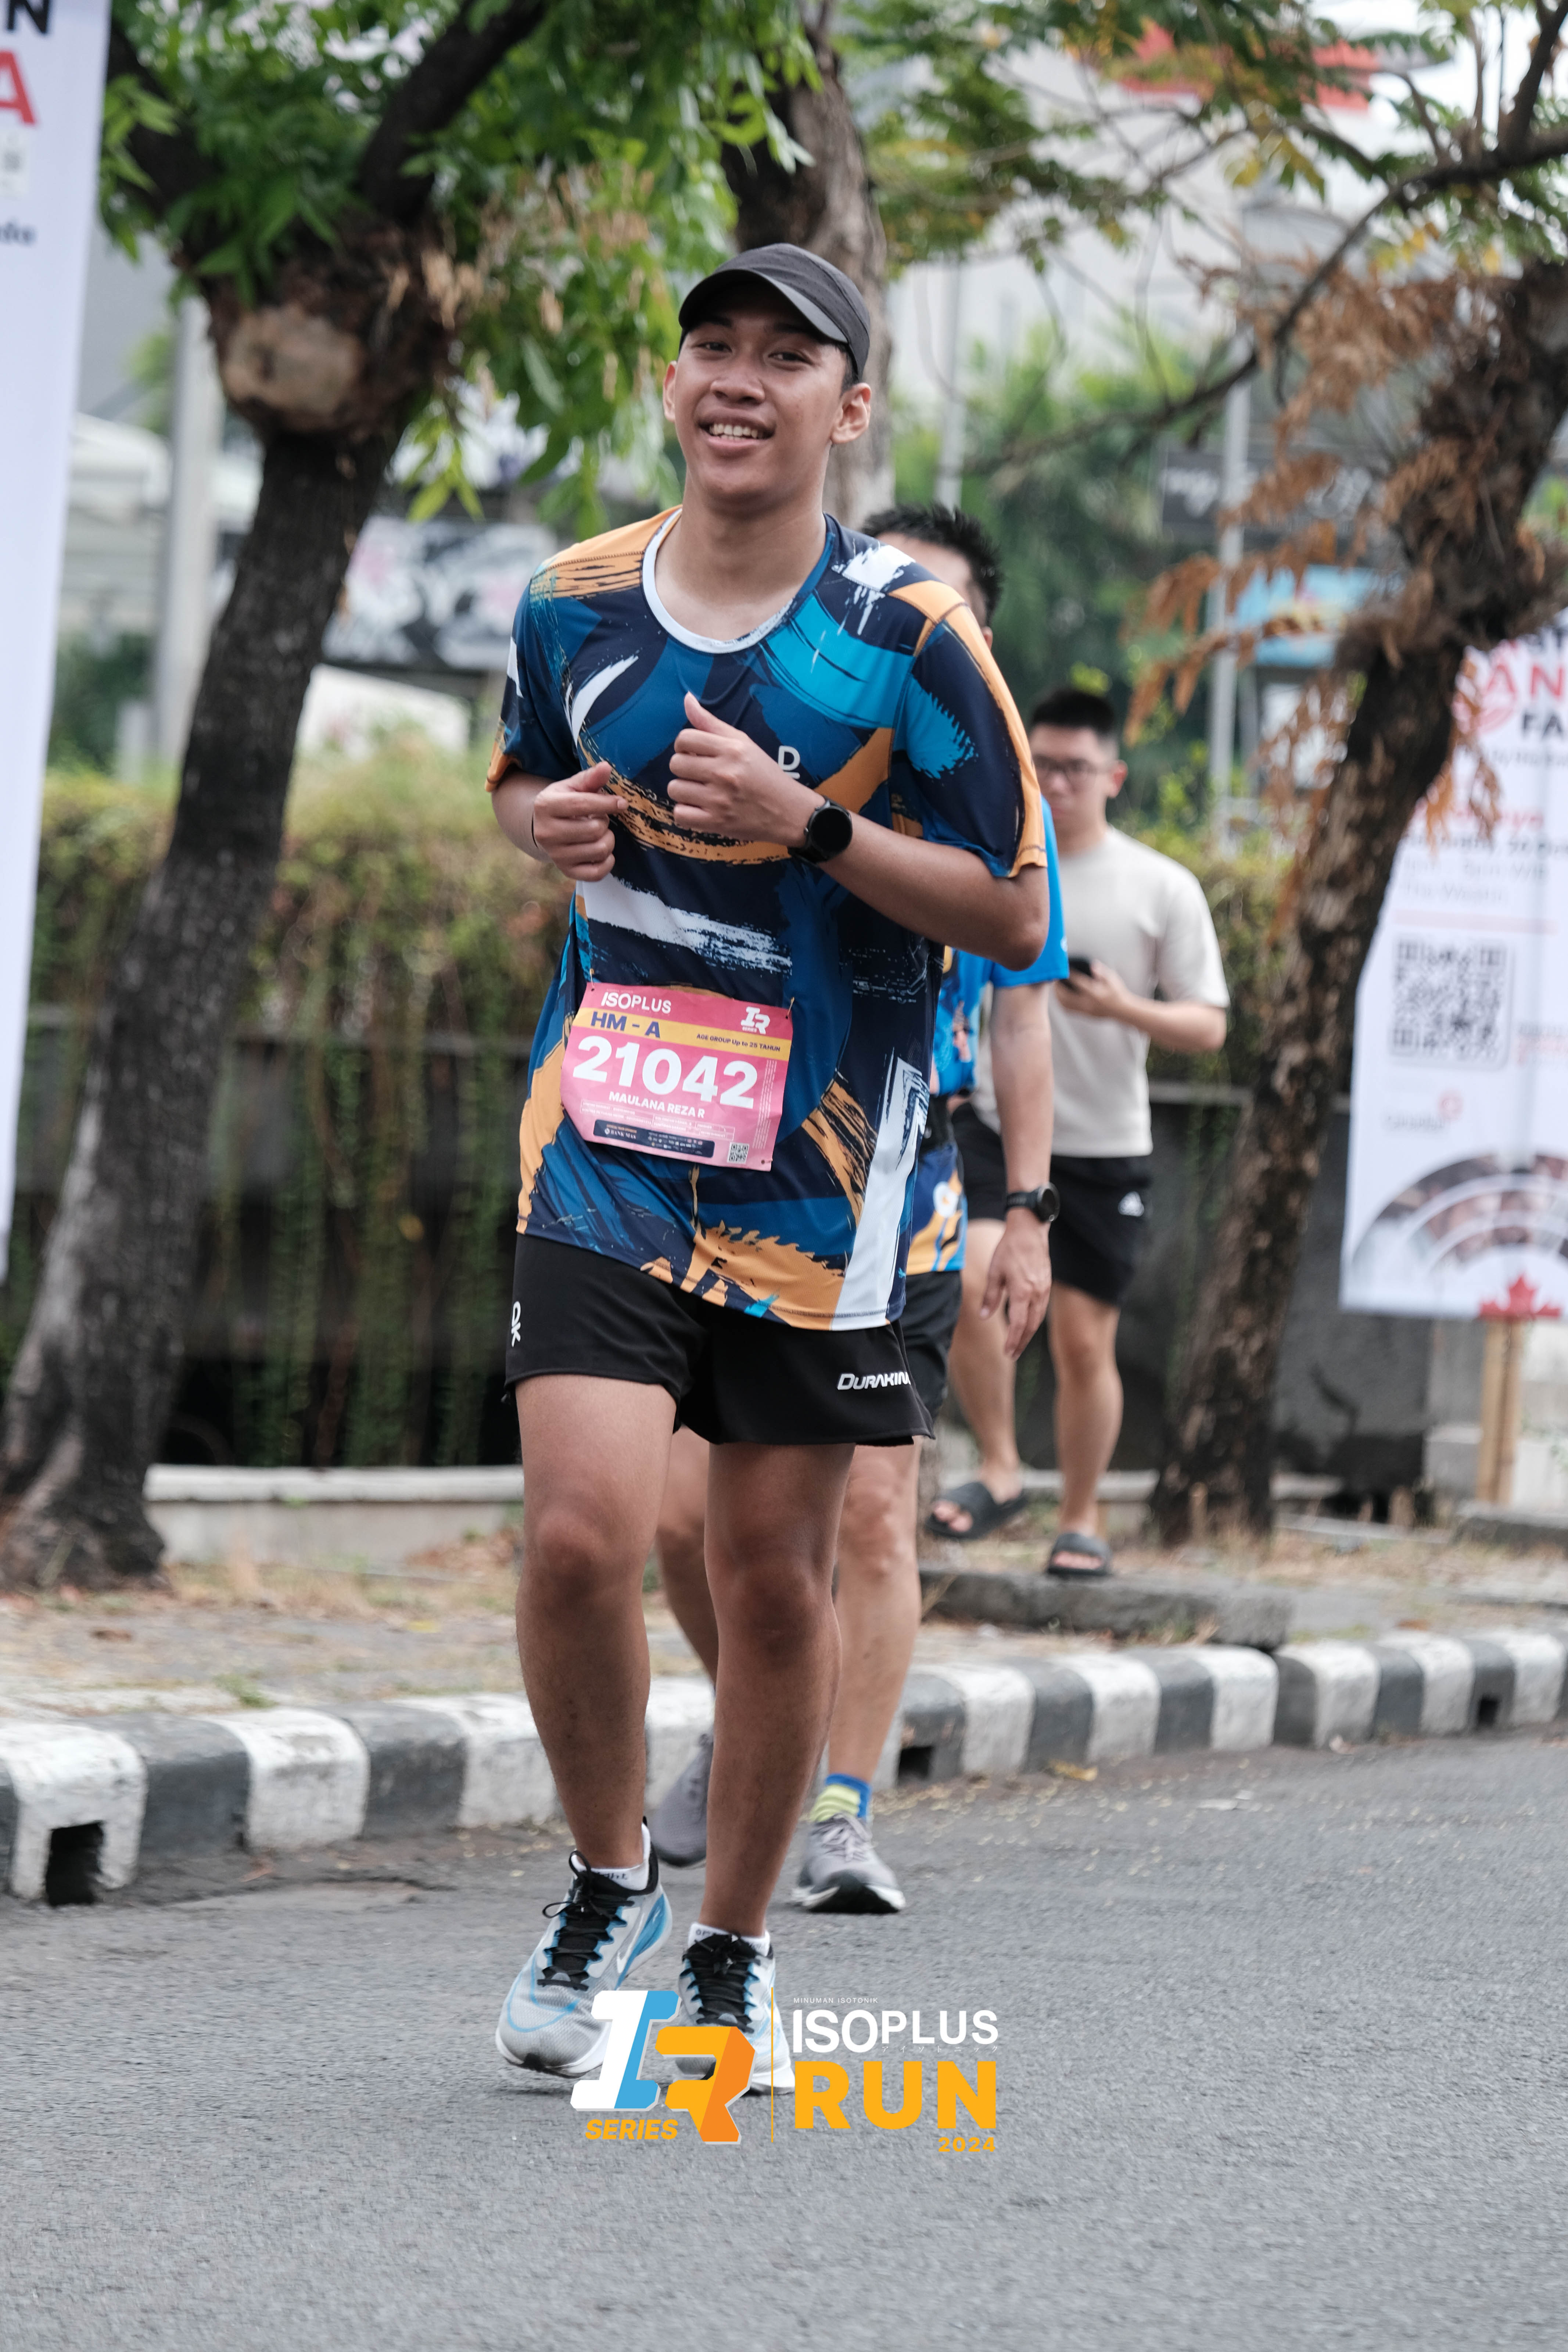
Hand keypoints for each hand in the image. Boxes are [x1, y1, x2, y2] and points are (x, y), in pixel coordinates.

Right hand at [531, 762, 623, 882]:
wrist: (545, 828)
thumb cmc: (564, 803)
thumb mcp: (572, 787)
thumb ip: (590, 778)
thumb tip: (606, 767)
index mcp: (546, 806)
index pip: (582, 805)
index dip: (607, 803)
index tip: (621, 803)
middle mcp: (546, 833)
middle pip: (594, 829)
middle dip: (605, 822)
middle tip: (600, 819)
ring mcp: (556, 855)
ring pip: (599, 850)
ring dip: (608, 840)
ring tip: (600, 833)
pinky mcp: (566, 871)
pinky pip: (598, 872)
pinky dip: (607, 862)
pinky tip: (603, 852)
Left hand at [668, 693, 821, 843]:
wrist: (788, 812)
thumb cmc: (765, 775)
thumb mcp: (743, 743)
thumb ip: (711, 723)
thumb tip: (686, 698)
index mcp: (732, 750)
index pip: (684, 739)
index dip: (685, 746)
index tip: (696, 754)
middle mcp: (724, 773)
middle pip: (676, 764)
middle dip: (684, 768)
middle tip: (700, 774)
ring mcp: (719, 800)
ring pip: (674, 789)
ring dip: (684, 791)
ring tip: (700, 792)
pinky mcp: (716, 823)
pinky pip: (680, 815)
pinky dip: (686, 813)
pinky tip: (699, 809)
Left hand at [979, 1213, 1052, 1359]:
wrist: (1029, 1231)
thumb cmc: (1009, 1249)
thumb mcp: (995, 1272)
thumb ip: (990, 1296)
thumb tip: (984, 1316)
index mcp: (1022, 1291)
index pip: (1019, 1324)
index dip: (1013, 1340)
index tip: (1007, 1353)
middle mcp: (1036, 1293)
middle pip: (1031, 1326)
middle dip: (1022, 1342)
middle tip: (1012, 1354)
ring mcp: (1044, 1289)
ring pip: (1038, 1318)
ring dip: (1029, 1333)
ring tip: (1019, 1343)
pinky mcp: (1047, 1285)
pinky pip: (1041, 1308)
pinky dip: (1034, 1320)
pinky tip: (1027, 1324)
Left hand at [1057, 959, 1139, 1024]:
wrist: (1122, 1010)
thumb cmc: (1118, 992)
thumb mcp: (1113, 979)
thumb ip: (1102, 972)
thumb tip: (1092, 964)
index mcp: (1095, 993)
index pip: (1078, 982)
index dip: (1069, 975)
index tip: (1063, 968)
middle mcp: (1088, 1003)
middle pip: (1066, 996)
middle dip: (1059, 987)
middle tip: (1056, 978)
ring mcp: (1085, 1010)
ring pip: (1065, 1004)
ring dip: (1058, 995)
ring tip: (1056, 986)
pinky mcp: (1084, 1014)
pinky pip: (1068, 1009)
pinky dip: (1062, 1002)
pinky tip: (1060, 995)